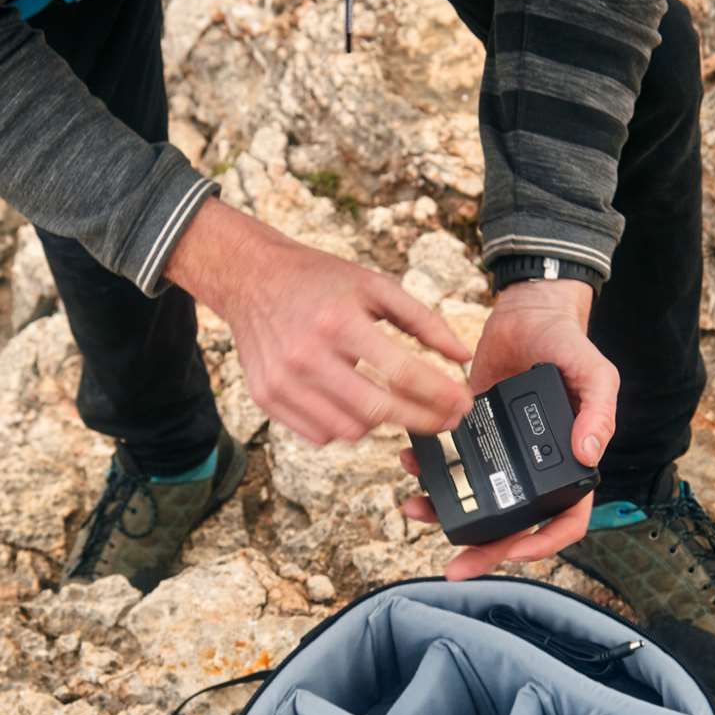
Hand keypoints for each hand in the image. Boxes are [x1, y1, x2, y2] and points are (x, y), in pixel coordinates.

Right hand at [166, 197, 473, 443]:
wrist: (251, 279)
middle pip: (378, 410)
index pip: (401, 373)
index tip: (463, 404)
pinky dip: (345, 427)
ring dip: (381, 424)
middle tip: (446, 421)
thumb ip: (423, 320)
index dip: (439, 395)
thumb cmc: (319, 281)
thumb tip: (462, 357)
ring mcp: (283, 382)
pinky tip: (354, 404)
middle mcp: (307, 355)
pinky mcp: (267, 398)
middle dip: (422, 421)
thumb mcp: (375, 285)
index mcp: (339, 322)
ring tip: (394, 405)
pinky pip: (319, 435)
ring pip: (349, 431)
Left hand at [401, 278, 618, 582]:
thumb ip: (600, 411)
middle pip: (511, 525)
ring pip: (474, 499)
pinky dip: (427, 469)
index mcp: (567, 464)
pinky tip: (409, 464)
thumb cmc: (568, 343)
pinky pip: (449, 462)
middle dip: (482, 551)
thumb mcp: (596, 373)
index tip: (513, 551)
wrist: (527, 310)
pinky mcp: (468, 432)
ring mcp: (498, 453)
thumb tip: (590, 453)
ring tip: (416, 509)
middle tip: (454, 569)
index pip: (565, 521)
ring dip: (445, 511)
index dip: (543, 544)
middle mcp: (531, 468)